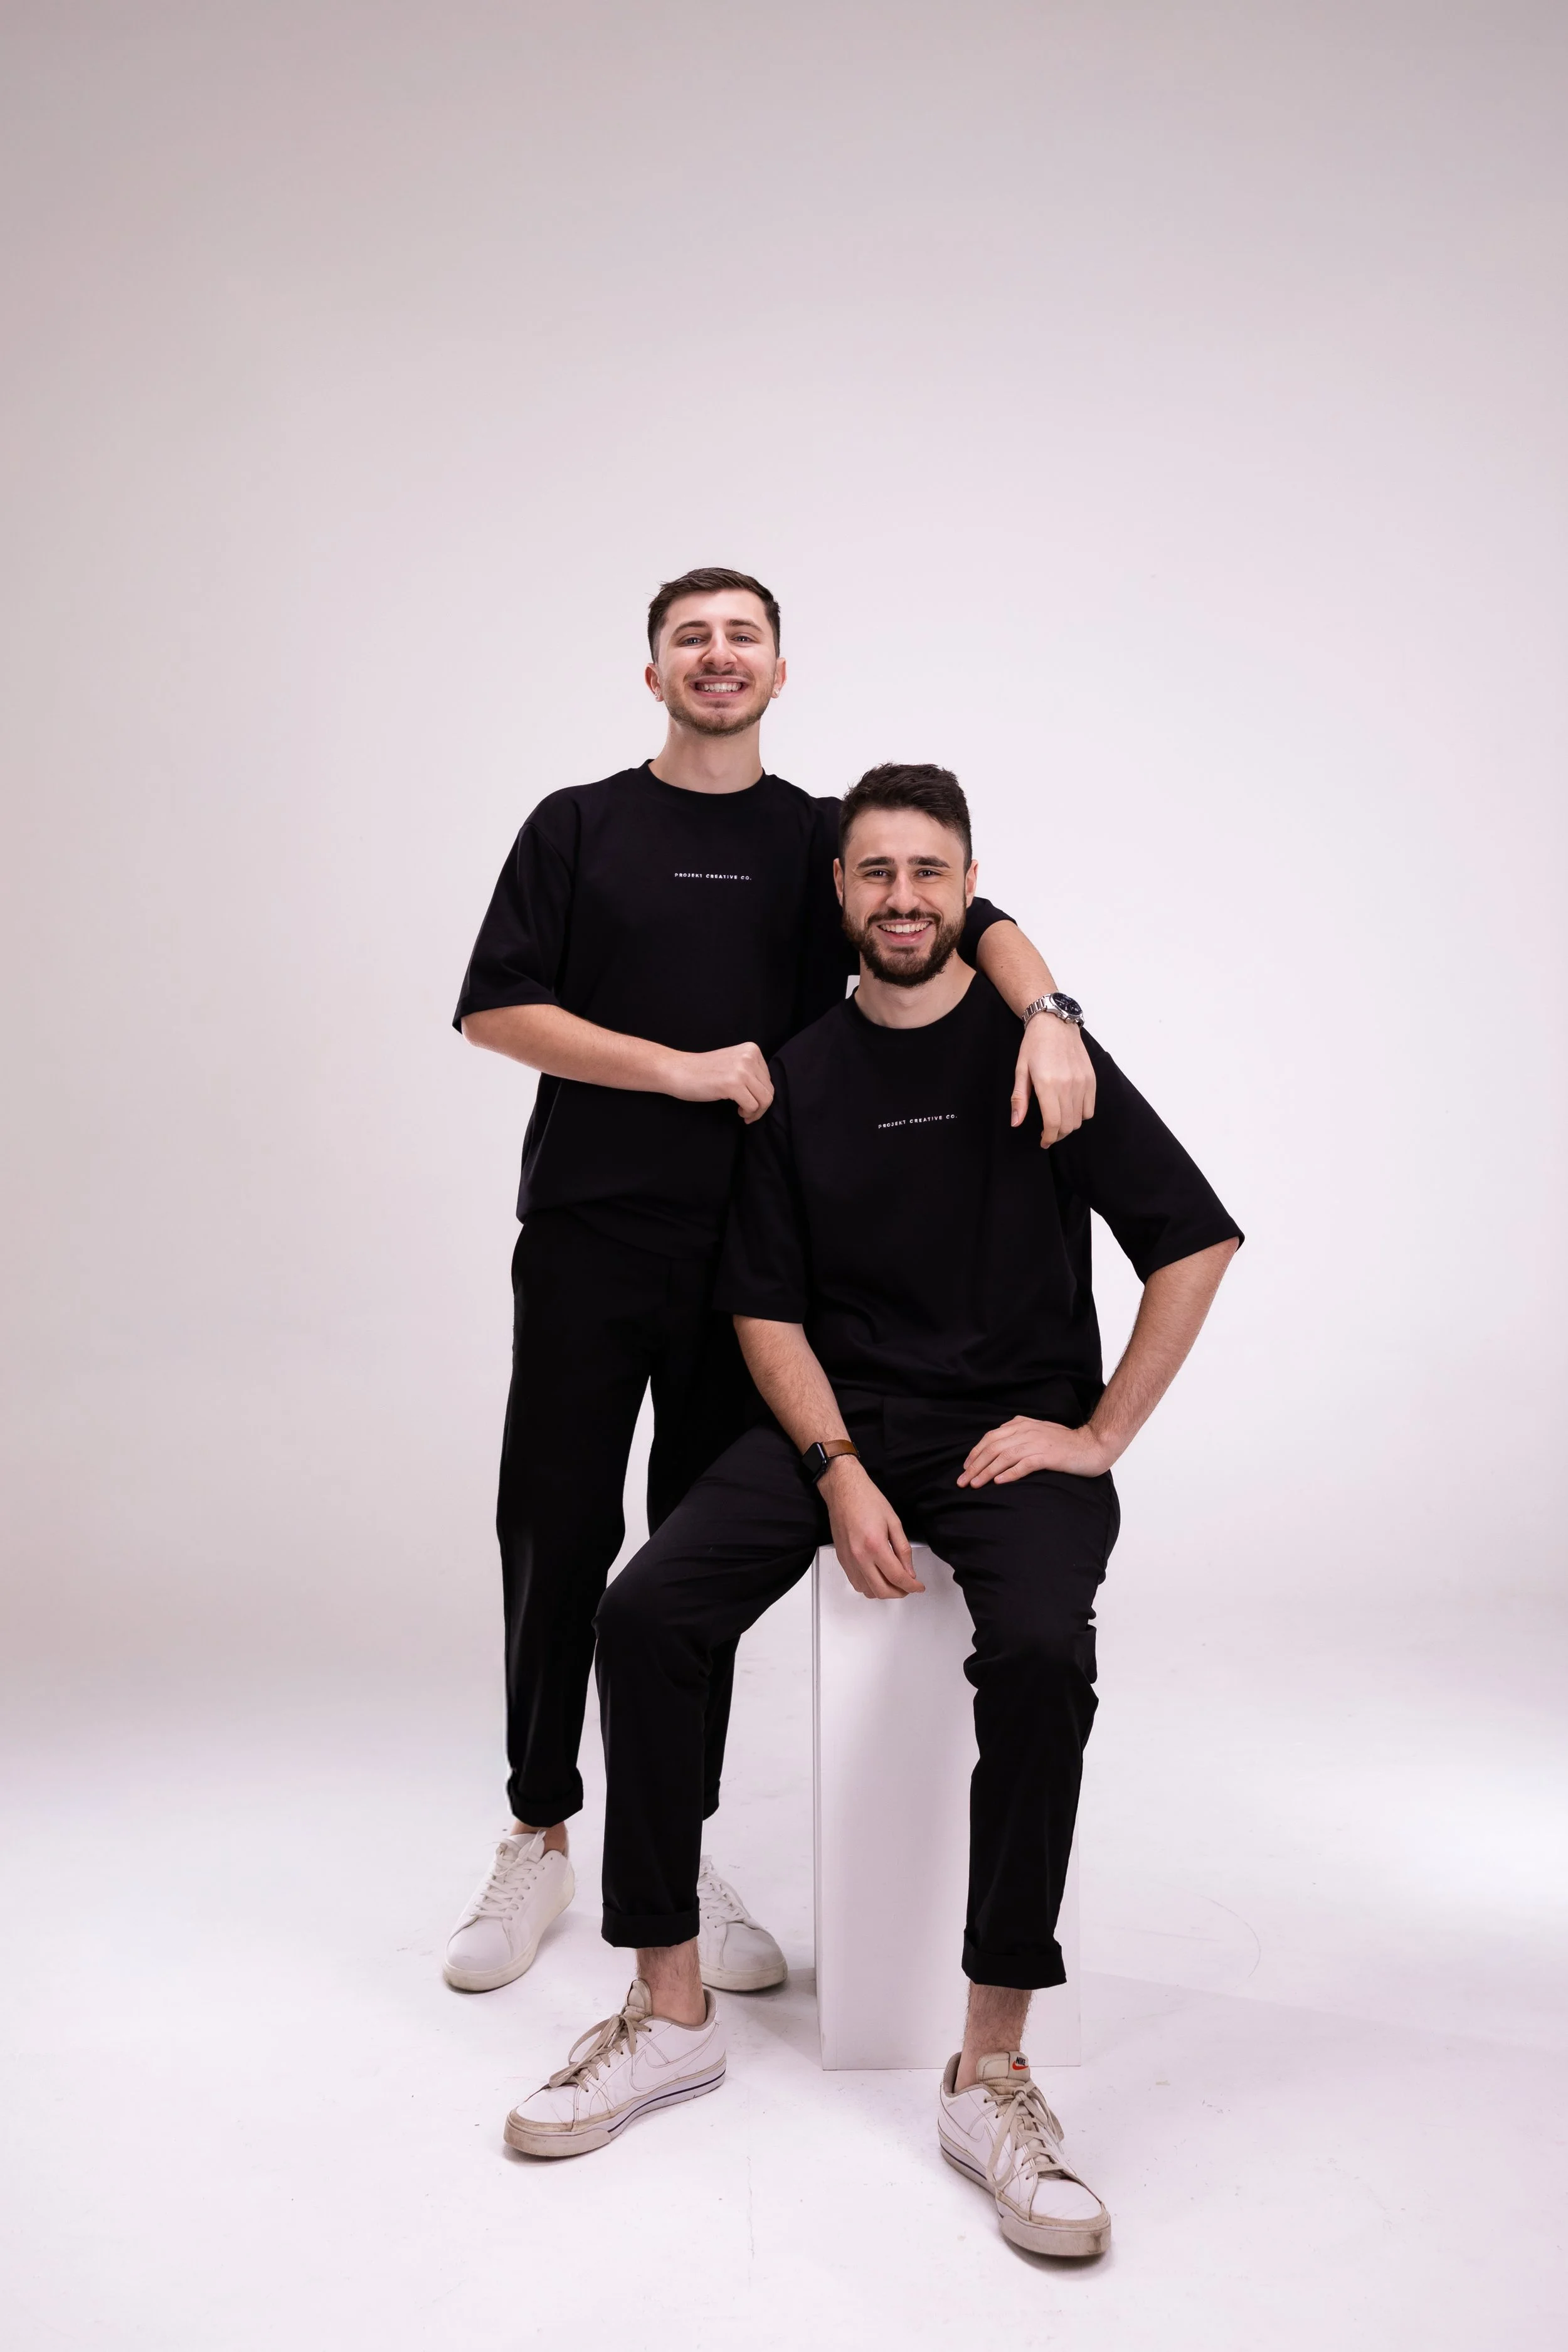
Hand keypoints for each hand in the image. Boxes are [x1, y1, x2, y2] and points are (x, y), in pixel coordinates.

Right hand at [664, 1042, 773, 1122]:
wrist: (677, 1070)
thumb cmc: (703, 1071)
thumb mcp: (733, 1063)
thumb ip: (751, 1072)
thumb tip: (768, 1094)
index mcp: (751, 1049)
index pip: (769, 1079)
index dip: (761, 1095)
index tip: (749, 1101)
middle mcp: (749, 1056)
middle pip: (769, 1090)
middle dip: (761, 1106)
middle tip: (746, 1112)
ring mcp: (742, 1069)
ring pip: (765, 1100)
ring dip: (756, 1112)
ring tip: (742, 1112)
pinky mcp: (733, 1084)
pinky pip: (752, 1106)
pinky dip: (747, 1113)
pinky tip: (738, 1111)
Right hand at [821, 1458, 925, 1599]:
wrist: (843, 1490)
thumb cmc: (867, 1500)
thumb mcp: (894, 1521)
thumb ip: (903, 1550)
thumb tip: (909, 1571)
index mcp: (875, 1545)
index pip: (897, 1577)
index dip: (912, 1586)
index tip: (919, 1586)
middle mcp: (859, 1557)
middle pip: (882, 1590)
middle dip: (900, 1593)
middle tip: (909, 1586)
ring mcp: (848, 1560)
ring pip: (868, 1591)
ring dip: (884, 1592)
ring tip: (894, 1582)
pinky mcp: (842, 1559)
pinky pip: (856, 1584)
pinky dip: (869, 1587)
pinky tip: (878, 1578)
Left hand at [957, 1416, 1113, 1486]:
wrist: (1092, 1444)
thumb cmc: (1065, 1443)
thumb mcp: (1038, 1433)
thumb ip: (1018, 1436)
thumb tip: (997, 1449)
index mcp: (1022, 1424)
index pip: (991, 1438)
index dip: (975, 1453)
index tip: (965, 1467)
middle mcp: (1026, 1431)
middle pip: (992, 1448)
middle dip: (975, 1465)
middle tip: (962, 1481)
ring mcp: (1037, 1443)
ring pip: (1003, 1457)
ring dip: (986, 1471)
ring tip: (975, 1484)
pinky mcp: (1047, 1456)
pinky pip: (1023, 1465)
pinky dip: (1009, 1473)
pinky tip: (998, 1482)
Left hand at [1011, 1017, 1094, 1146]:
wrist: (1055, 1024)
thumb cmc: (1034, 1046)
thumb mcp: (1020, 1071)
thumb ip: (1019, 1099)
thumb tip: (1016, 1123)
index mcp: (1047, 1084)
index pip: (1053, 1123)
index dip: (1048, 1138)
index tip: (1043, 1141)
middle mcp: (1068, 1085)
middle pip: (1068, 1125)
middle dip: (1057, 1135)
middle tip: (1048, 1134)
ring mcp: (1082, 1082)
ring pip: (1080, 1119)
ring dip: (1069, 1126)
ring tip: (1058, 1122)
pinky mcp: (1091, 1079)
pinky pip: (1090, 1108)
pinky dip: (1081, 1115)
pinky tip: (1070, 1110)